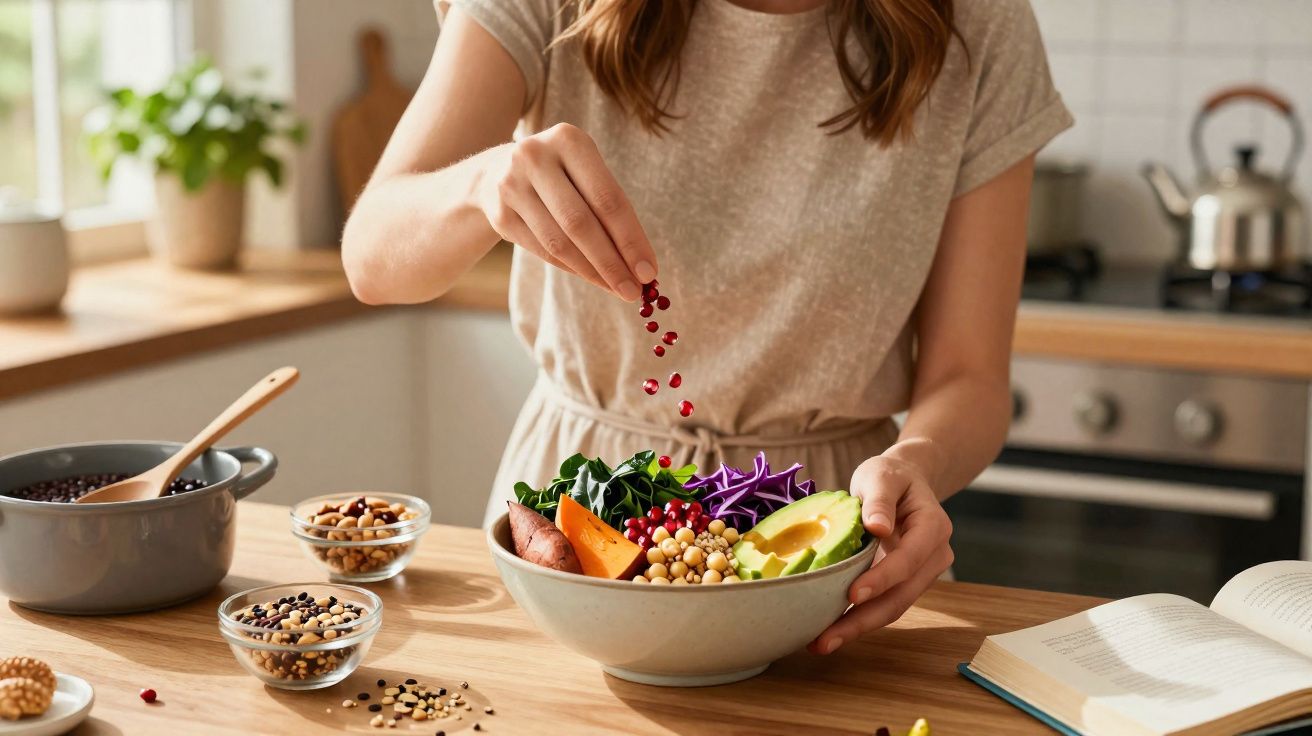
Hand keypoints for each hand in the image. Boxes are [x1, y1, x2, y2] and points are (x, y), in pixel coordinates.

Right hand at [477, 123, 656, 300]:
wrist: (497, 171)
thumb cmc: (561, 175)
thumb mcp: (586, 173)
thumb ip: (612, 210)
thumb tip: (641, 263)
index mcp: (568, 140)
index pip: (607, 198)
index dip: (630, 239)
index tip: (649, 272)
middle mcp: (535, 157)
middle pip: (581, 223)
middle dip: (612, 263)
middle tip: (634, 291)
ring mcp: (512, 185)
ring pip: (559, 242)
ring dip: (592, 271)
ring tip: (617, 288)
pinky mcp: (499, 213)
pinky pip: (542, 250)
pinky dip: (571, 268)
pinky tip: (591, 277)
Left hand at [810, 455, 953, 653]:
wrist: (903, 481)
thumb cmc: (890, 476)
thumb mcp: (881, 476)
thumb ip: (879, 500)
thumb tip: (878, 528)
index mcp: (933, 527)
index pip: (909, 560)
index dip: (882, 579)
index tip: (853, 596)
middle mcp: (934, 557)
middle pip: (901, 596)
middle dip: (863, 621)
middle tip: (825, 640)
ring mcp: (920, 574)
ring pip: (892, 607)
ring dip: (857, 628)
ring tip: (820, 644)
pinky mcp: (903, 584)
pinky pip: (882, 605)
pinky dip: (857, 619)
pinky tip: (828, 630)